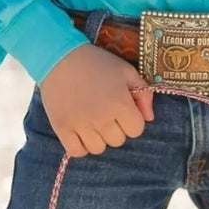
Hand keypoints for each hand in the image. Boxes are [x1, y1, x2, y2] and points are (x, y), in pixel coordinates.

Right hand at [38, 44, 154, 157]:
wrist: (60, 57)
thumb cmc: (97, 62)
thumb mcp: (126, 71)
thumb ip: (144, 94)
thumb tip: (149, 118)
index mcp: (120, 103)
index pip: (136, 130)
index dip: (132, 120)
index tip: (122, 109)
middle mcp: (102, 118)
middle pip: (118, 140)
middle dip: (116, 128)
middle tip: (105, 111)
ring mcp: (81, 125)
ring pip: (98, 148)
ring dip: (98, 138)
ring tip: (92, 121)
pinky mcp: (62, 128)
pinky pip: (77, 151)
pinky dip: (80, 146)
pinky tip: (80, 131)